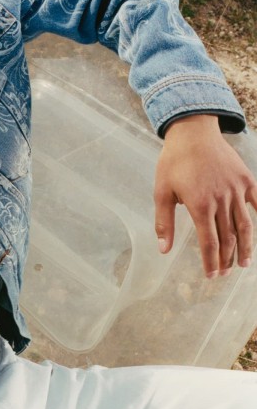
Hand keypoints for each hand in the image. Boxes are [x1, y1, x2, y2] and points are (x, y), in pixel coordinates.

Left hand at [154, 114, 256, 276]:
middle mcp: (222, 200)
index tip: (211, 275)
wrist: (192, 133)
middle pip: (228, 237)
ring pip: (245, 225)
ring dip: (246, 246)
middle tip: (226, 273)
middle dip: (227, 258)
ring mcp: (237, 190)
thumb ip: (164, 222)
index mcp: (200, 206)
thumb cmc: (173, 163)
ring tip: (246, 263)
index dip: (210, 261)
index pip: (208, 242)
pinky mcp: (247, 179)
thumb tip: (163, 249)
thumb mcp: (161, 192)